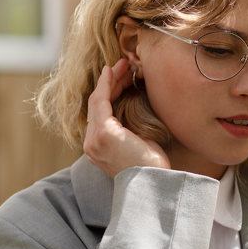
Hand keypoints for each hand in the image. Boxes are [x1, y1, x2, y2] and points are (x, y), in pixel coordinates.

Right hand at [83, 59, 170, 177]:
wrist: (156, 184)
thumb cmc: (152, 169)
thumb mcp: (138, 145)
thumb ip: (130, 130)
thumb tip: (134, 107)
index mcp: (98, 150)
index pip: (100, 116)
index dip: (109, 94)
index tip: (121, 78)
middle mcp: (91, 146)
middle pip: (97, 106)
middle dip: (110, 83)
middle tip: (124, 66)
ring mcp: (94, 141)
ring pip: (98, 101)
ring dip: (110, 80)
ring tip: (123, 64)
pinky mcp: (103, 134)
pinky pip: (101, 101)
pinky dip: (107, 84)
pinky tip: (114, 71)